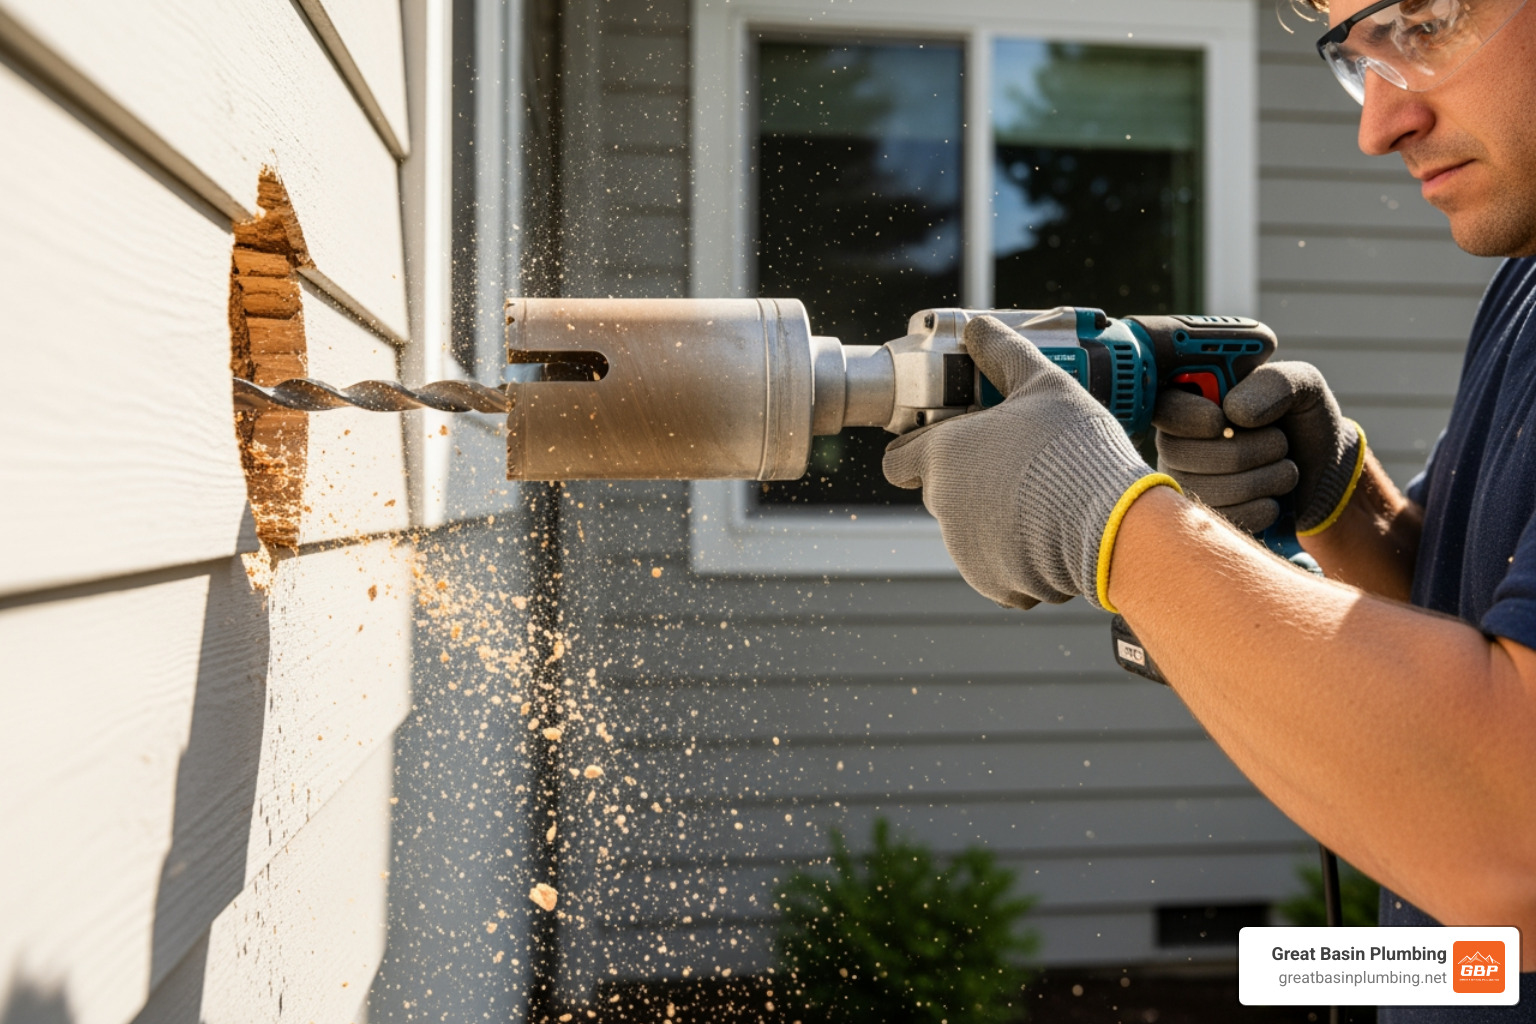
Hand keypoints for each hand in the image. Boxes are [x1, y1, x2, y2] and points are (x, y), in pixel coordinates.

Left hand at [882, 315, 1177, 610]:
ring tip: (1045, 498)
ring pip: (972, 530)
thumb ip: (1003, 354)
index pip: (897, 460)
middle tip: (1018, 464)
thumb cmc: (1073, 450)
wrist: (1111, 524)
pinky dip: (1020, 556)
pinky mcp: (994, 583)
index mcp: (942, 455)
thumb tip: (977, 328)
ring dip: (997, 517)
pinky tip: (1053, 532)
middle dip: (973, 480)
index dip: (917, 450)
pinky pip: (999, 567)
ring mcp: (965, 549)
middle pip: (942, 492)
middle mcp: (942, 505)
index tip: (948, 443)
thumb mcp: (1042, 384)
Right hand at [1153, 390, 1298, 533]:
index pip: (1164, 407)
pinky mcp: (1201, 520)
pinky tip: (1272, 497)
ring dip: (1263, 480)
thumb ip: (1273, 383)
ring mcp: (1184, 484)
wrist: (1320, 474)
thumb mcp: (1302, 387)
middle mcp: (1176, 443)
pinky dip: (1260, 508)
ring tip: (1284, 469)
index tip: (1222, 421)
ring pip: (1206, 489)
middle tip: (1279, 443)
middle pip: (1183, 453)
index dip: (1188, 416)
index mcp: (1193, 400)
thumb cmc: (1302, 423)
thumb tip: (1234, 412)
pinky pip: (1221, 519)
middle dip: (1246, 451)